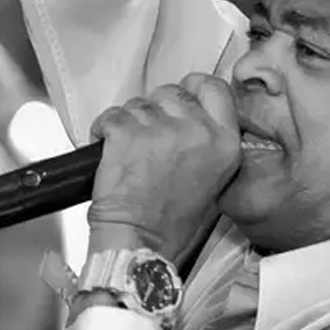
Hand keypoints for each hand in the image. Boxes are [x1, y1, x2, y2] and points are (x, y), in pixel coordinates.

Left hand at [87, 73, 240, 262]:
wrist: (139, 242)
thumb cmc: (170, 221)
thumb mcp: (213, 178)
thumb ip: (208, 140)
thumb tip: (191, 115)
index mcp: (225, 142)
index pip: (215, 88)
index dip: (194, 87)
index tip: (183, 94)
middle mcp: (197, 131)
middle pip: (172, 93)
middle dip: (156, 110)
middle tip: (149, 140)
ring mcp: (161, 130)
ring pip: (139, 104)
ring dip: (130, 122)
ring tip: (130, 153)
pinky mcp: (127, 133)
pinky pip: (111, 116)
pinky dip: (105, 130)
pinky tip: (110, 151)